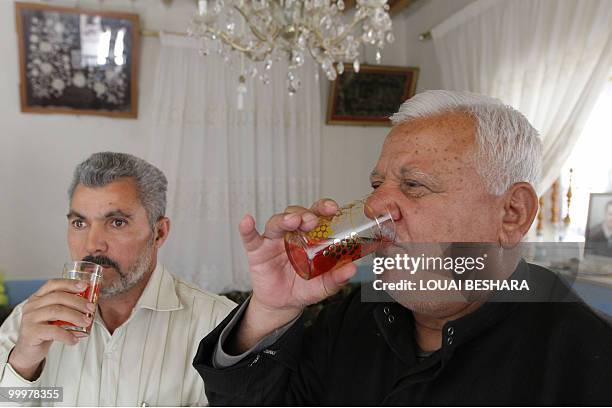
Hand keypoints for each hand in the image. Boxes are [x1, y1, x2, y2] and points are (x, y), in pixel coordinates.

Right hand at [9, 279, 94, 379]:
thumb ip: (68, 309)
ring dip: (75, 316)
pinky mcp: (31, 332)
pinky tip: (74, 339)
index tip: (85, 286)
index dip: (69, 283)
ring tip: (87, 322)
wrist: (29, 351)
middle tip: (91, 308)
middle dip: (77, 302)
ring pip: (56, 311)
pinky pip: (53, 331)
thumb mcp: (55, 317)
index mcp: (38, 297)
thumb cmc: (45, 330)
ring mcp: (30, 318)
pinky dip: (67, 335)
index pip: (53, 284)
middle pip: (57, 297)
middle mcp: (32, 305)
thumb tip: (90, 306)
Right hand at [231, 199, 356, 351]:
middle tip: (312, 220)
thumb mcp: (323, 286)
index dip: (323, 208)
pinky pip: (250, 238)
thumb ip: (336, 278)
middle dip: (304, 213)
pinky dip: (247, 229)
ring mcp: (273, 241)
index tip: (332, 209)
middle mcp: (292, 234)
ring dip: (284, 219)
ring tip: (293, 221)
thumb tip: (352, 270)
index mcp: (310, 236)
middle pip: (296, 214)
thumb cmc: (304, 288)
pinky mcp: (257, 251)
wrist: (283, 305)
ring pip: (276, 223)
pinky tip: (247, 221)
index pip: (317, 215)